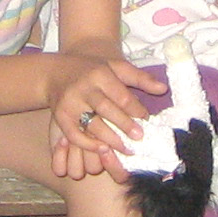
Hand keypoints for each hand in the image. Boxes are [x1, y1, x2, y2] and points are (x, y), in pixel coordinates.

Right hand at [47, 57, 163, 179]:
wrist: (54, 73)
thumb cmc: (91, 70)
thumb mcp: (115, 67)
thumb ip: (140, 78)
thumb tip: (163, 89)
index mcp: (99, 73)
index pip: (121, 95)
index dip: (136, 109)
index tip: (147, 121)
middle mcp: (83, 87)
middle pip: (106, 109)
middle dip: (124, 125)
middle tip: (139, 138)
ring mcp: (70, 103)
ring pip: (91, 124)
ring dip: (110, 138)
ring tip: (126, 149)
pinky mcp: (60, 116)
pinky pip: (74, 135)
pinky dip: (88, 144)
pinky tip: (103, 149)